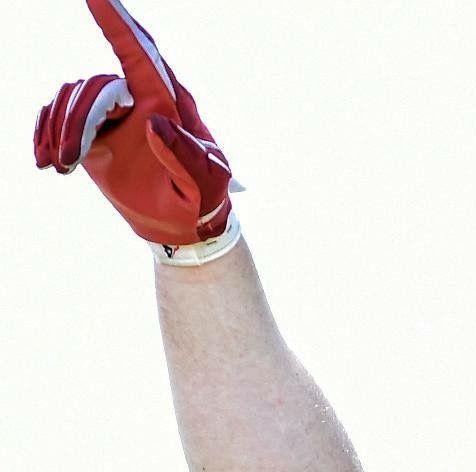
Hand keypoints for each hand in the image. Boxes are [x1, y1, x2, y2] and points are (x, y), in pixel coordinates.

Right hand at [33, 0, 235, 250]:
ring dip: (60, 130)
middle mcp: (139, 100)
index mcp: (170, 104)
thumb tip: (156, 123)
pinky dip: (46, 134)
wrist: (184, 222)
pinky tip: (47, 161)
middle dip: (77, 119)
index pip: (142, 54)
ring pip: (72, 98)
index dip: (118, 24)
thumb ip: (187, 157)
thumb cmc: (204, 199)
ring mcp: (114, 113)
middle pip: (96, 86)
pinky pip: (57, 116)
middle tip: (69, 160)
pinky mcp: (92, 130)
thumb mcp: (207, 184)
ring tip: (61, 166)